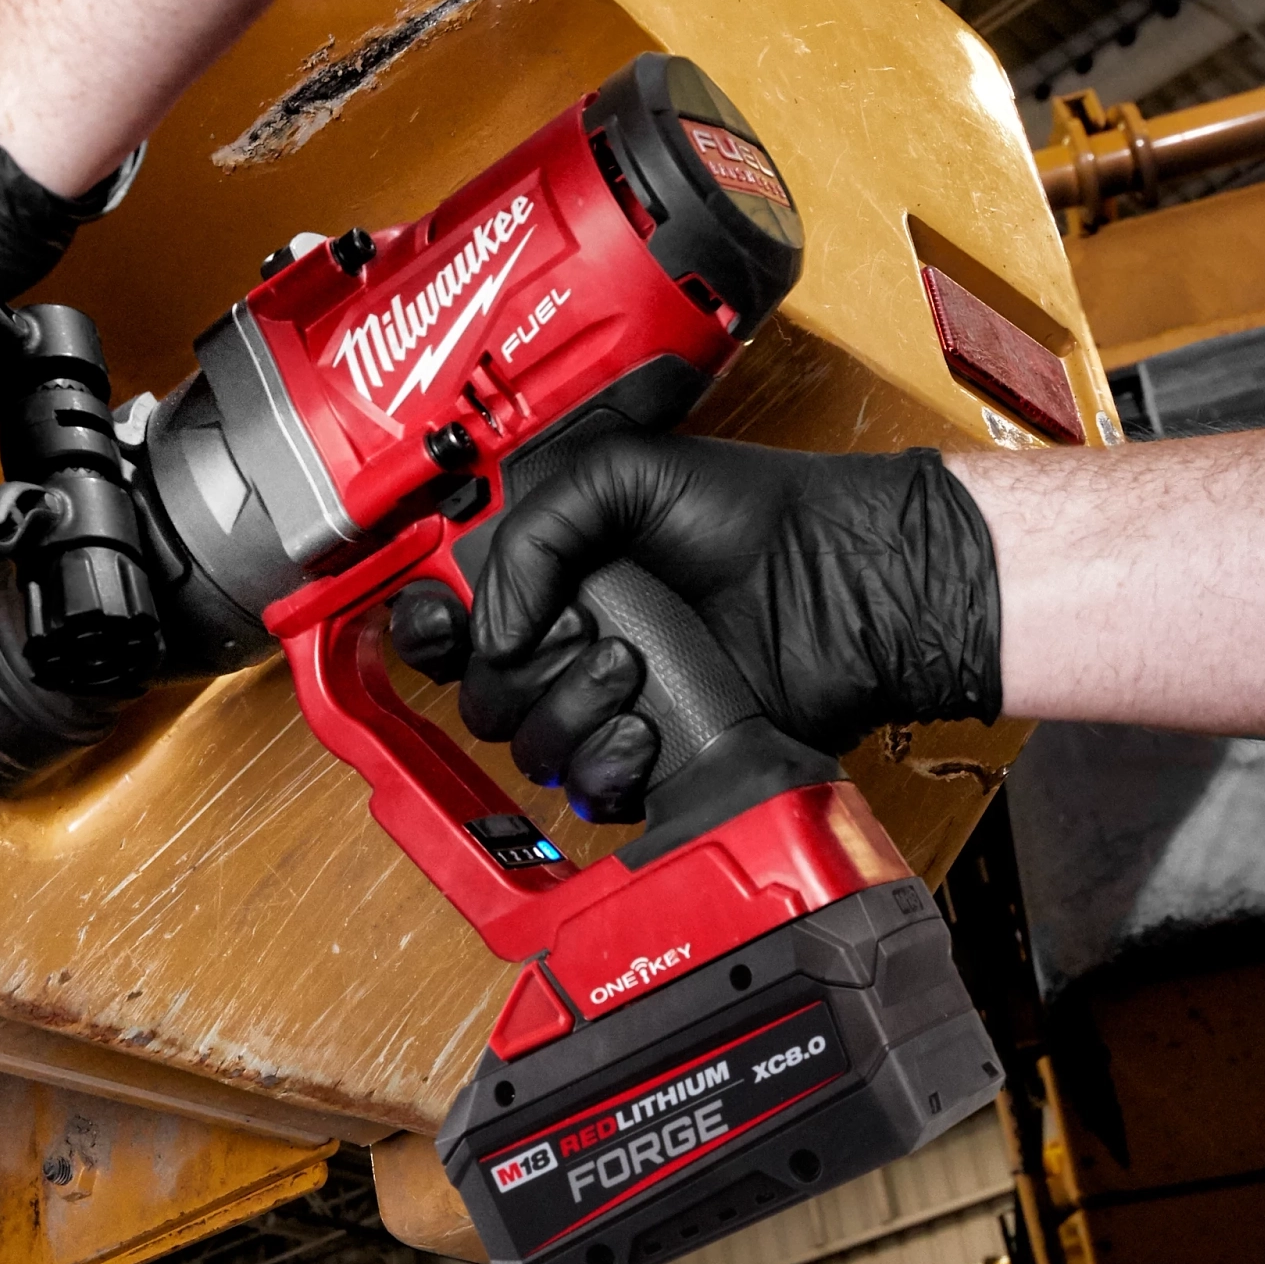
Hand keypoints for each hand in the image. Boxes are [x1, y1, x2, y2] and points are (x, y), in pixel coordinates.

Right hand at [384, 435, 999, 814]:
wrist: (835, 583)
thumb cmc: (750, 515)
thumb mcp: (622, 473)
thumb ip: (529, 533)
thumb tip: (488, 630)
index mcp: (546, 577)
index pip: (446, 621)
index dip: (428, 629)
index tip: (448, 622)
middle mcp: (567, 644)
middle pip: (479, 692)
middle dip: (520, 664)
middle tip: (584, 622)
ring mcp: (605, 708)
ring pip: (530, 745)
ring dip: (571, 706)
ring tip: (634, 664)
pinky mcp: (649, 762)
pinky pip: (588, 790)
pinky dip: (608, 761)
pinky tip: (648, 725)